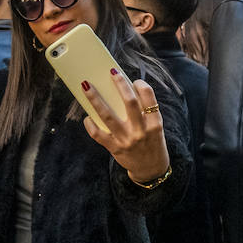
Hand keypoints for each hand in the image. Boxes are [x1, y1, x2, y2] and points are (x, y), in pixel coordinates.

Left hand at [81, 69, 170, 183]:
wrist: (151, 169)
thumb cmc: (151, 143)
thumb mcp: (155, 127)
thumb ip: (144, 113)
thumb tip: (121, 91)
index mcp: (155, 123)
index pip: (149, 97)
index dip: (141, 85)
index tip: (134, 80)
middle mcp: (141, 130)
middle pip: (130, 102)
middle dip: (120, 84)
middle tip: (112, 72)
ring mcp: (127, 140)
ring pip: (108, 115)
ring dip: (95, 99)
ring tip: (87, 86)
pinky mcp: (115, 148)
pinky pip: (98, 134)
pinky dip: (90, 124)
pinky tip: (87, 116)